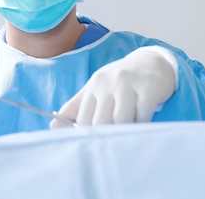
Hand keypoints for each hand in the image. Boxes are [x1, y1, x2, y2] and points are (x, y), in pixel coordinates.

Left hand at [51, 46, 176, 127]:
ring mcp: (129, 85)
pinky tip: (143, 119)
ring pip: (121, 120)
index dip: (88, 134)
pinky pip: (142, 116)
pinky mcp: (148, 90)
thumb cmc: (121, 81)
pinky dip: (142, 123)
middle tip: (114, 138)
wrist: (152, 63)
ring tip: (130, 127)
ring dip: (126, 129)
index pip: (83, 118)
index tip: (96, 141)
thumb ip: (76, 107)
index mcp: (94, 84)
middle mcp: (109, 83)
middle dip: (107, 134)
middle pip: (101, 122)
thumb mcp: (96, 88)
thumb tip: (52, 126)